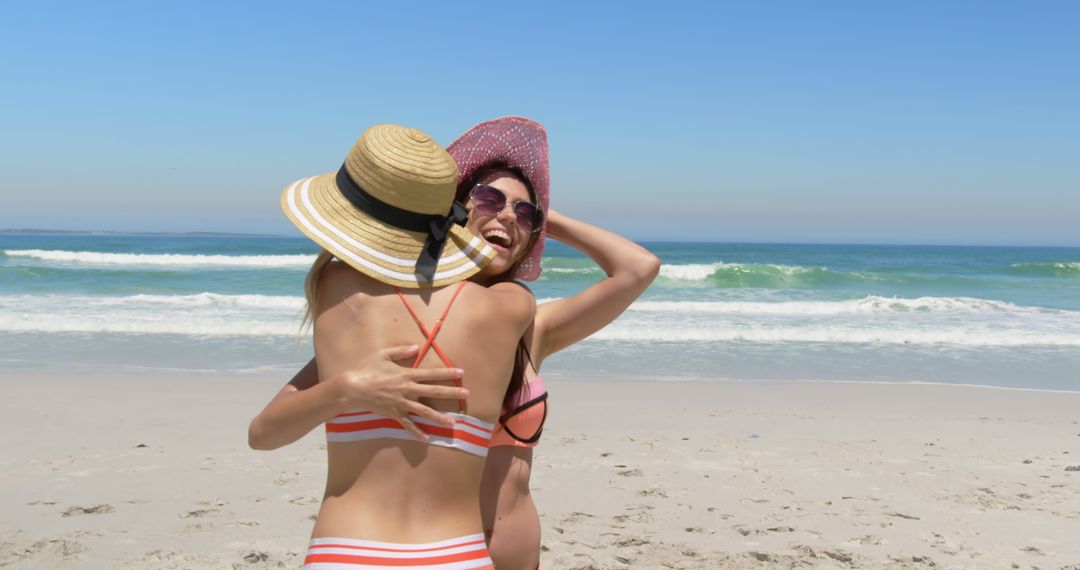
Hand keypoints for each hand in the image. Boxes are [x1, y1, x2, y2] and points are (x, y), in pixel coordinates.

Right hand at [330, 345, 467, 441]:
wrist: (352, 388)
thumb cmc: (367, 369)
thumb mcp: (383, 355)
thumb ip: (400, 351)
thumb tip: (416, 347)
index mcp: (406, 375)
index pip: (431, 373)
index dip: (447, 373)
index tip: (461, 373)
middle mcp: (407, 390)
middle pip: (433, 391)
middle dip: (451, 393)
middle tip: (467, 394)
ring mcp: (401, 403)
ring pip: (424, 411)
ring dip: (439, 417)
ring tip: (452, 422)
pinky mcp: (394, 414)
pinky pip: (407, 425)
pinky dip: (417, 432)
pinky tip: (427, 438)